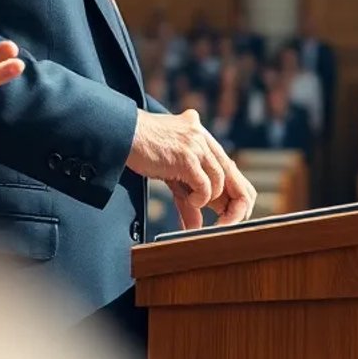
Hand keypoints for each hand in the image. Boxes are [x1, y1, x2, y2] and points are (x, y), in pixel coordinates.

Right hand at [126, 108, 255, 227]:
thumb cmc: (142, 150)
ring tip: (193, 203)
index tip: (233, 214)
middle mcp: (203, 138)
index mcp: (202, 138)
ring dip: (209, 200)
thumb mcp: (171, 174)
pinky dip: (201, 199)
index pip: (229, 166)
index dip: (236, 192)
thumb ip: (187, 196)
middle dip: (235, 203)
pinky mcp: (186, 157)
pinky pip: (205, 186)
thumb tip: (195, 226)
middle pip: (232, 173)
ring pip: (220, 181)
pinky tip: (191, 201)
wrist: (121, 132)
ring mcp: (196, 145)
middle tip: (227, 224)